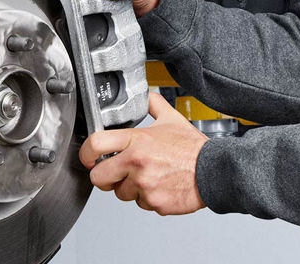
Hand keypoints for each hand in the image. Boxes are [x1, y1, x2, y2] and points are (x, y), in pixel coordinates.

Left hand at [80, 92, 207, 214]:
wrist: (214, 171)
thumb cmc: (193, 148)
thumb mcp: (172, 119)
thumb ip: (154, 105)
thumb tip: (147, 96)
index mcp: (137, 141)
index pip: (96, 144)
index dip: (86, 153)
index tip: (88, 157)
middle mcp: (136, 163)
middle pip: (98, 177)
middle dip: (104, 177)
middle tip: (114, 173)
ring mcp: (144, 185)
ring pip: (121, 193)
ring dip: (131, 188)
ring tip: (149, 177)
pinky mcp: (153, 202)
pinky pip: (141, 204)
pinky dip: (148, 198)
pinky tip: (160, 186)